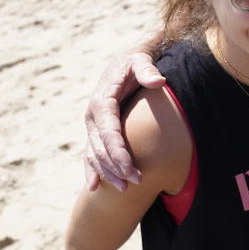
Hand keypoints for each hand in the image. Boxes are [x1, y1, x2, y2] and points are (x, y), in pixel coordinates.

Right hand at [84, 51, 165, 190]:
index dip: (119, 153)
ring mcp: (92, 124)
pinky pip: (90, 152)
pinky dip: (91, 170)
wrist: (125, 60)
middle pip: (101, 148)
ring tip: (124, 189)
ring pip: (95, 154)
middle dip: (116, 167)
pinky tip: (95, 187)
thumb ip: (148, 70)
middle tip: (136, 182)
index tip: (132, 169)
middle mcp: (92, 115)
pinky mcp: (96, 130)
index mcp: (101, 101)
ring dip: (107, 172)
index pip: (109, 132)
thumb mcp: (141, 61)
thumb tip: (158, 81)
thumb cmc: (135, 62)